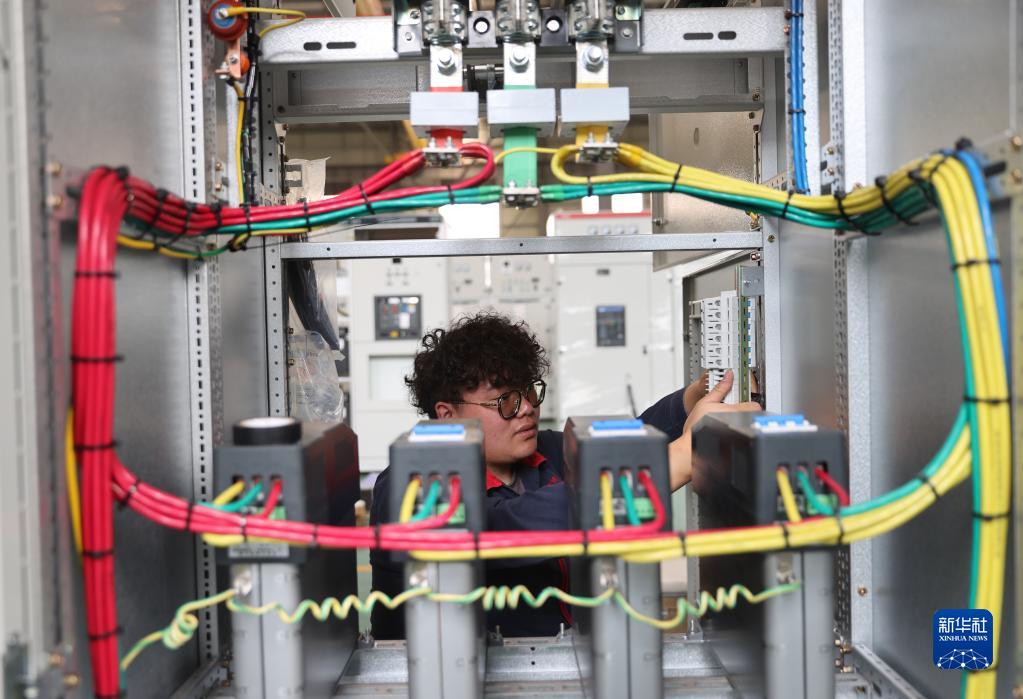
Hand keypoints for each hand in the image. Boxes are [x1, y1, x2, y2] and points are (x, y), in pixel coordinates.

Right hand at [667, 371, 760, 490]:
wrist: (691, 448)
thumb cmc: (696, 428)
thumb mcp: (706, 402)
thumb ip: (720, 388)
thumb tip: (728, 376)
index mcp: (736, 412)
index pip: (755, 404)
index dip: (749, 401)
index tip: (742, 401)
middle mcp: (742, 424)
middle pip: (754, 415)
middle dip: (746, 411)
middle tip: (733, 411)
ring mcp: (741, 435)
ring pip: (750, 425)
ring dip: (744, 421)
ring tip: (729, 421)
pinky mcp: (739, 443)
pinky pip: (746, 435)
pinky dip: (741, 432)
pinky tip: (728, 431)